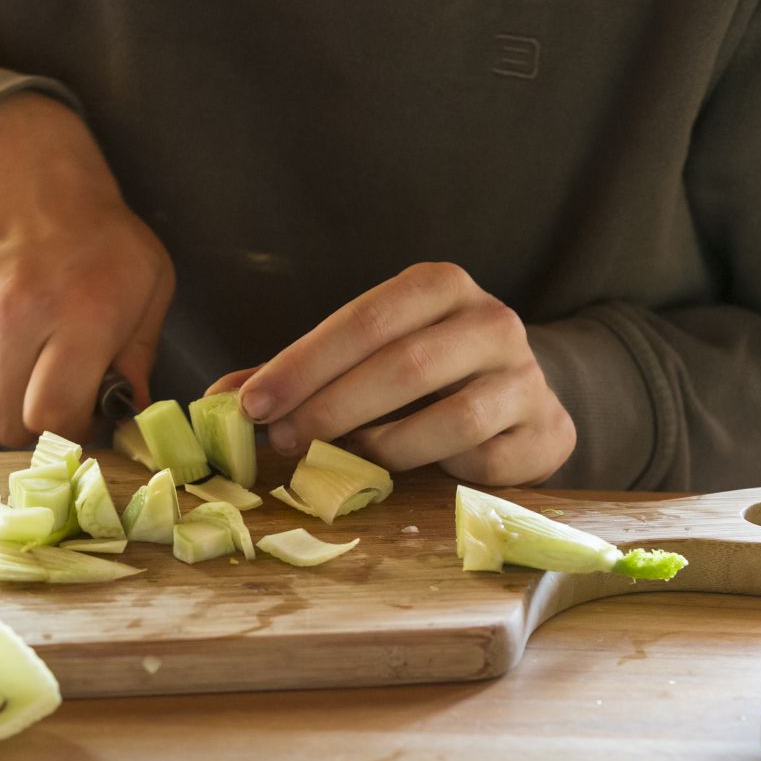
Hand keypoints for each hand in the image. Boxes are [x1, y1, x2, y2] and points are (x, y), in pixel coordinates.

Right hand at [0, 94, 173, 445]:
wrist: (17, 153)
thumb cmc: (96, 224)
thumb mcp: (147, 279)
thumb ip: (139, 354)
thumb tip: (125, 412)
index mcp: (83, 311)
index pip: (52, 417)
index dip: (69, 429)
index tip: (85, 412)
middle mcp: (18, 311)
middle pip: (4, 423)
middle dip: (33, 420)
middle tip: (55, 392)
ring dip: (5, 386)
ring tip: (32, 346)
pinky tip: (3, 317)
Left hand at [214, 263, 575, 485]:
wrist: (521, 396)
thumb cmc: (425, 375)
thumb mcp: (364, 357)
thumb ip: (297, 374)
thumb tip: (214, 401)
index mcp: (440, 286)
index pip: (364, 320)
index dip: (304, 364)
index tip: (252, 404)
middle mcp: (492, 320)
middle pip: (406, 365)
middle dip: (333, 408)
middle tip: (284, 442)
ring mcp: (527, 377)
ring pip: (453, 418)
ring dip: (386, 448)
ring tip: (347, 461)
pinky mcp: (547, 431)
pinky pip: (486, 461)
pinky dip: (443, 473)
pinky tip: (420, 474)